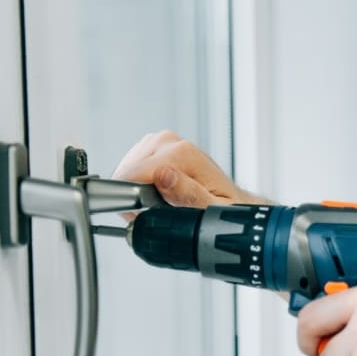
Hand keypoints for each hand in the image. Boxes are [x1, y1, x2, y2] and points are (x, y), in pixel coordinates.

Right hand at [112, 130, 263, 208]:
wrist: (231, 199)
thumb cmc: (224, 205)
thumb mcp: (212, 208)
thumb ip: (188, 194)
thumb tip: (164, 176)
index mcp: (181, 153)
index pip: (132, 176)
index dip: (135, 203)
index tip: (152, 214)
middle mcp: (169, 141)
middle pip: (126, 175)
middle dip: (138, 198)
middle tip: (163, 210)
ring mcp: (159, 142)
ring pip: (125, 173)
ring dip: (138, 192)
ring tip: (164, 202)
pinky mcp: (152, 146)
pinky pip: (130, 170)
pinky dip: (138, 185)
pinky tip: (158, 193)